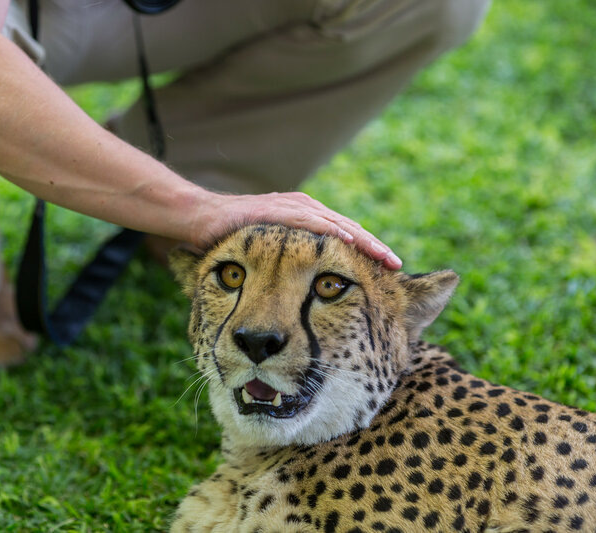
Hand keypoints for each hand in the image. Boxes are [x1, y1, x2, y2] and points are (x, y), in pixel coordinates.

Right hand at [190, 191, 401, 269]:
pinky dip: (331, 232)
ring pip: (337, 226)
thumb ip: (286, 266)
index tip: (390, 273)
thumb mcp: (266, 257)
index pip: (344, 238)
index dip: (368, 254)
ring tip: (384, 258)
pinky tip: (348, 244)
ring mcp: (292, 207)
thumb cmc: (230, 240)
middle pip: (349, 231)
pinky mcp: (277, 209)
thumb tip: (299, 298)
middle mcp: (304, 210)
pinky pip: (310, 222)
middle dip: (374, 249)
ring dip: (362, 242)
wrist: (198, 219)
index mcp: (305, 221)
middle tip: (397, 267)